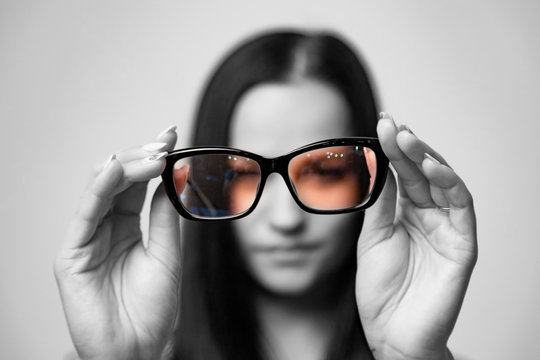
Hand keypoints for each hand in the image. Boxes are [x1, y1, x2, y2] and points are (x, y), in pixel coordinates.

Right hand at [54, 126, 184, 359]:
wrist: (139, 348)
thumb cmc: (153, 308)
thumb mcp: (167, 254)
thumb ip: (163, 217)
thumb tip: (171, 178)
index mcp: (128, 225)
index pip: (137, 183)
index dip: (152, 158)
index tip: (171, 135)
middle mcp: (106, 227)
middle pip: (118, 179)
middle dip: (141, 158)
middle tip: (164, 145)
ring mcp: (88, 238)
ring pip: (100, 188)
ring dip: (126, 166)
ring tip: (152, 155)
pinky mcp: (72, 254)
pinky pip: (84, 214)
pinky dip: (98, 188)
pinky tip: (115, 168)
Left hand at [356, 114, 476, 359]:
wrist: (390, 332)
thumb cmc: (381, 289)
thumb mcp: (371, 237)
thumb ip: (378, 203)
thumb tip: (377, 164)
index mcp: (407, 214)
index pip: (403, 174)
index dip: (393, 150)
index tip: (381, 126)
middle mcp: (429, 217)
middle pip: (422, 173)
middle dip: (407, 147)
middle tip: (391, 126)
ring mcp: (448, 229)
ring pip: (444, 184)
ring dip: (428, 158)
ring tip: (408, 139)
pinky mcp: (463, 245)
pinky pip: (461, 209)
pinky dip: (449, 184)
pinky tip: (431, 167)